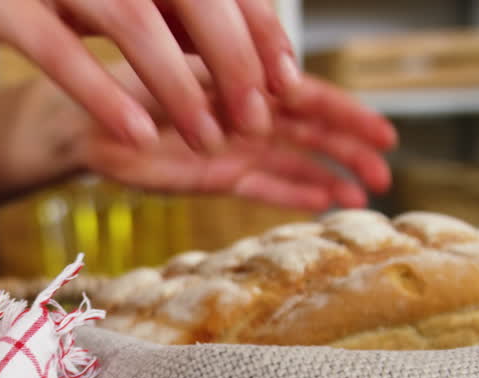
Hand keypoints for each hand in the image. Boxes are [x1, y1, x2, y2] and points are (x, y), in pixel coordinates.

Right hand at [0, 0, 298, 153]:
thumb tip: (221, 46)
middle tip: (258, 116)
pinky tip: (136, 135)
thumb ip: (148, 10)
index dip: (255, 24)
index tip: (286, 77)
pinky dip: (102, 90)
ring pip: (131, 20)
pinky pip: (58, 48)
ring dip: (178, 83)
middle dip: (233, 57)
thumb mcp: (85, 0)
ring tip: (210, 138)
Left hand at [54, 62, 396, 211]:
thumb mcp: (182, 73)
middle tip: (388, 170)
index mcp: (247, 80)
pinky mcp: (218, 175)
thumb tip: (279, 89)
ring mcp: (237, 146)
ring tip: (366, 196)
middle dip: (352, 150)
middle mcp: (249, 112)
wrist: (89, 116)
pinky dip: (294, 194)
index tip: (385, 132)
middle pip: (313, 133)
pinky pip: (265, 185)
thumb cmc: (132, 80)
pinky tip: (325, 204)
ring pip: (295, 162)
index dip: (349, 115)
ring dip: (331, 178)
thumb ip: (229, 83)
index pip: (309, 96)